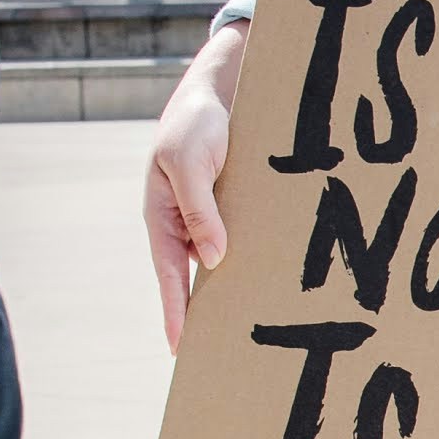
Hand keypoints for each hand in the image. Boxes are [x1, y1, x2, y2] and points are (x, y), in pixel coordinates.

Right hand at [146, 20, 246, 349]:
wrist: (220, 86)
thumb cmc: (195, 121)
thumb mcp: (188, 162)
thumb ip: (199, 210)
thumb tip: (212, 260)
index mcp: (163, 216)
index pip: (168, 275)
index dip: (175, 311)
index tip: (180, 348)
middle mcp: (185, 221)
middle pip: (194, 276)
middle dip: (204, 312)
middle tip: (218, 353)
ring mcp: (210, 214)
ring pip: (221, 260)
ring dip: (235, 288)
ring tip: (250, 327)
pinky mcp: (235, 204)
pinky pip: (244, 237)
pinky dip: (255, 259)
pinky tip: (275, 280)